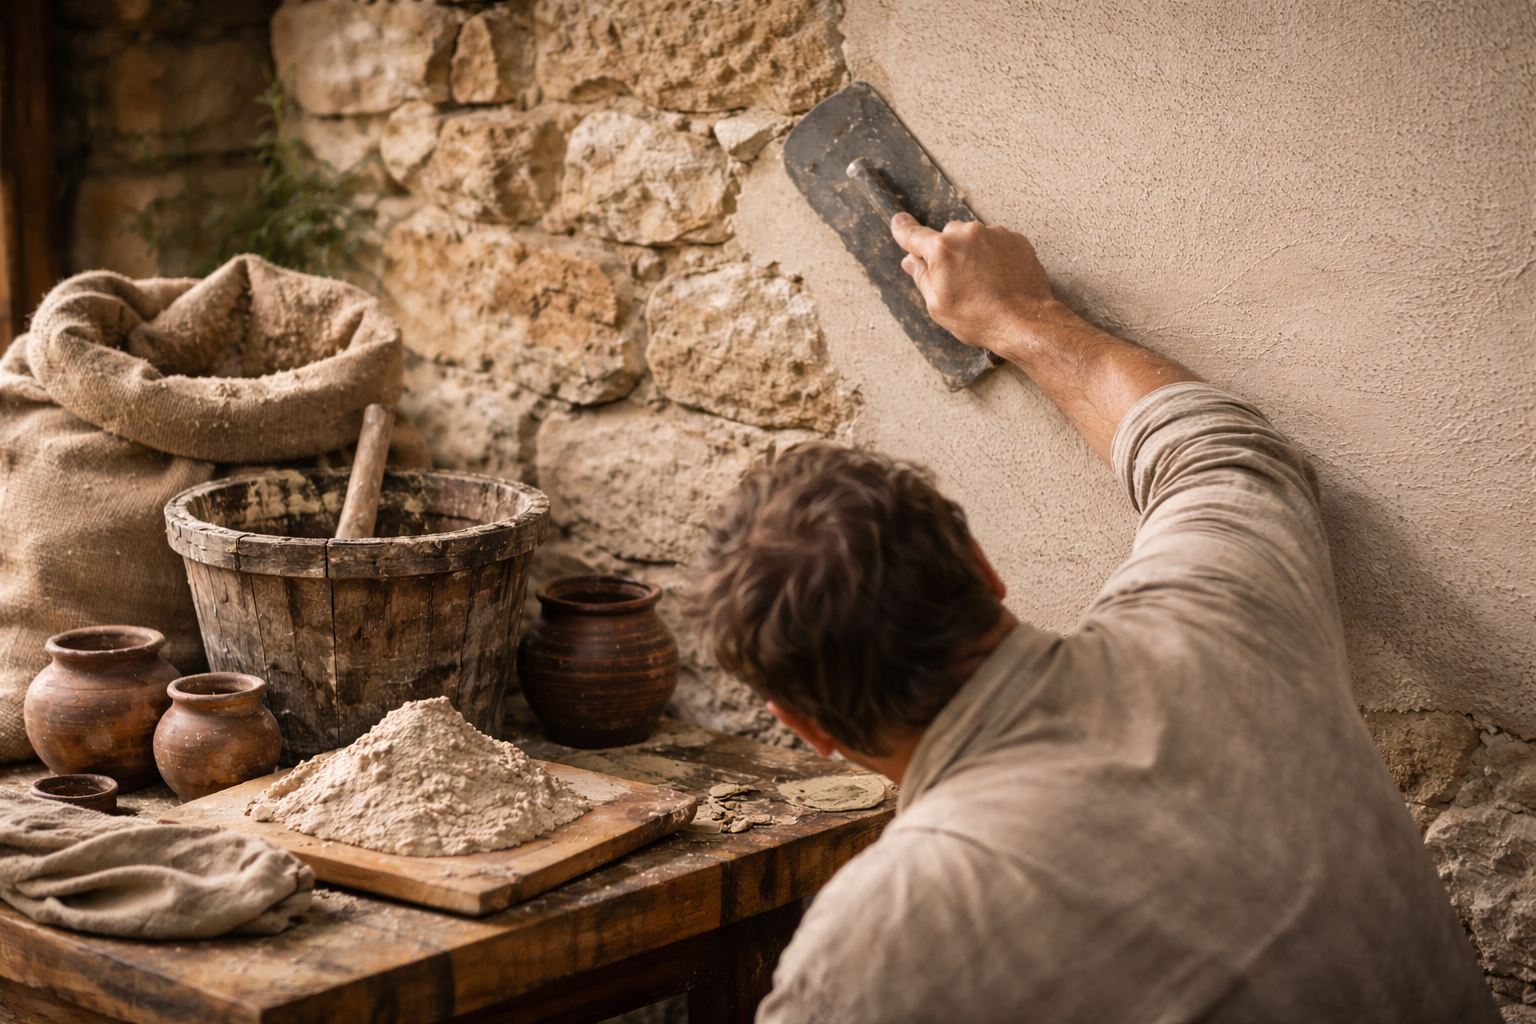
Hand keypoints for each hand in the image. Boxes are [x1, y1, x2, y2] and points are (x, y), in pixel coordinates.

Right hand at [890, 213, 1069, 357]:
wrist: (1024, 321)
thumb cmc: (979, 318)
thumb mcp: (938, 305)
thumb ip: (922, 277)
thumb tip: (911, 261)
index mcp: (942, 250)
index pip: (914, 235)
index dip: (903, 231)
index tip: (899, 223)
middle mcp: (967, 234)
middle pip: (947, 235)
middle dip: (947, 252)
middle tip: (955, 281)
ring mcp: (994, 234)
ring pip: (973, 237)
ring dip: (972, 253)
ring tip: (982, 282)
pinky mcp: (1015, 239)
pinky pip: (996, 241)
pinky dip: (993, 255)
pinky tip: (997, 278)